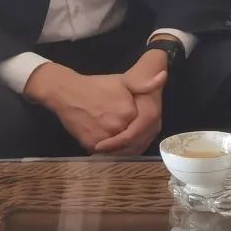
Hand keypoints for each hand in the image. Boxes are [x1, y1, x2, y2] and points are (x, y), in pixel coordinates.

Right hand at [25, 61, 165, 151]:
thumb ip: (144, 83)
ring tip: (125, 142)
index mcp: (128, 112)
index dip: (144, 129)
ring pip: (122, 150)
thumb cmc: (97, 86)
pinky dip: (111, 151)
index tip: (143, 127)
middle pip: (134, 141)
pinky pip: (107, 153)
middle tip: (135, 137)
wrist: (67, 93)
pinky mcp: (91, 146)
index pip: (143, 128)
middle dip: (136, 140)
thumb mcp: (122, 81)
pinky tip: (113, 145)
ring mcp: (104, 138)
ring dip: (126, 149)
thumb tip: (163, 76)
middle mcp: (118, 127)